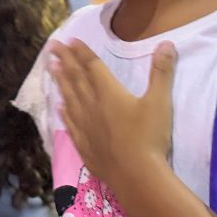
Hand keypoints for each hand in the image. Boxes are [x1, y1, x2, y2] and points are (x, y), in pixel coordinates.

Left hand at [50, 40, 177, 183]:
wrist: (136, 176)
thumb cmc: (149, 137)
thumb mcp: (160, 101)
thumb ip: (162, 71)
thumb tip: (166, 43)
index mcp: (109, 92)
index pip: (92, 66)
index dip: (81, 52)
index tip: (70, 40)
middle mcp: (92, 105)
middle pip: (75, 78)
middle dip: (64, 60)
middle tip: (52, 47)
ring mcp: (85, 126)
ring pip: (69, 98)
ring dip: (60, 81)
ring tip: (50, 68)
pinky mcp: (84, 145)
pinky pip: (70, 124)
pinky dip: (64, 112)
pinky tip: (60, 108)